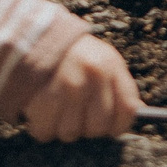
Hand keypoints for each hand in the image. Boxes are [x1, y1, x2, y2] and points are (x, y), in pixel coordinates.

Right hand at [22, 34, 138, 140]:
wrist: (29, 33)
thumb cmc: (69, 54)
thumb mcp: (99, 59)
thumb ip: (118, 85)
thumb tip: (137, 112)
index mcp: (111, 64)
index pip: (128, 109)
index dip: (118, 125)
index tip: (109, 128)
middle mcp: (94, 74)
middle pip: (98, 127)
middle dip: (84, 128)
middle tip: (72, 114)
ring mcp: (69, 84)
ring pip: (70, 133)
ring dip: (59, 127)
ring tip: (54, 106)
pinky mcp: (43, 94)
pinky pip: (44, 131)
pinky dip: (39, 127)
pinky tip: (39, 110)